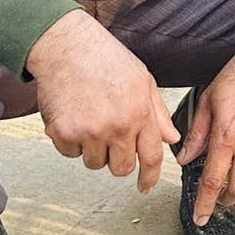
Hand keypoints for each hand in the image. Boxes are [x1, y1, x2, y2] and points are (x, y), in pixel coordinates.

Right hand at [26, 10, 180, 192]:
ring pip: (95, 163)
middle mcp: (117, 126)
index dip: (150, 176)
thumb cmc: (105, 59)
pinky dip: (72, 142)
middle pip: (121, 168)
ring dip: (94, 149)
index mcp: (140, 112)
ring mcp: (89, 131)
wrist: (67, 47)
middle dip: (119, 160)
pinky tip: (75, 117)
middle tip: (112, 141)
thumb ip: (157, 113)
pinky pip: (70, 153)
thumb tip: (171, 138)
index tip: (146, 186)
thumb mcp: (143, 81)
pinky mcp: (63, 133)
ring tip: (93, 119)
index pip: (152, 156)